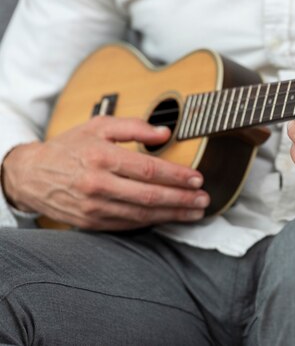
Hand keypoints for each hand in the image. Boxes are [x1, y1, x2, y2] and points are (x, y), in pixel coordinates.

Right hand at [1, 116, 209, 229]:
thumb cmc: (70, 147)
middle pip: (150, 196)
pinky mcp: (92, 223)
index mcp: (101, 157)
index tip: (198, 177)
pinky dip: (153, 222)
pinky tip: (171, 217)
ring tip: (195, 210)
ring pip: (143, 215)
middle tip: (204, 198)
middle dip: (182, 199)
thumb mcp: (99, 126)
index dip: (177, 175)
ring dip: (173, 214)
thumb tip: (165, 133)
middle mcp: (97, 184)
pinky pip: (129, 225)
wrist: (31, 175)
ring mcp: (94, 207)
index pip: (148, 169)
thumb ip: (134, 127)